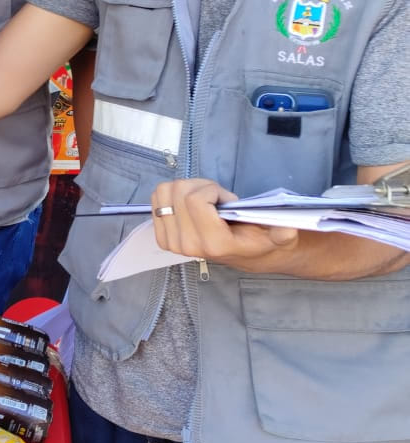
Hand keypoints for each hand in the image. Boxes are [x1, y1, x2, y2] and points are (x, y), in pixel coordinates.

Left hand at [150, 178, 298, 271]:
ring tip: (204, 201)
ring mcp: (172, 242)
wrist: (245, 256)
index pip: (195, 200)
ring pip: (164, 192)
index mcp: (213, 244)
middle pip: (177, 192)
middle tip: (216, 199)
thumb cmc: (259, 240)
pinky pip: (156, 200)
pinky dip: (172, 194)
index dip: (212, 189)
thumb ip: (282, 233)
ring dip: (184, 188)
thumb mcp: (278, 237)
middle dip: (199, 186)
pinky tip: (190, 205)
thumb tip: (287, 230)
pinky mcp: (163, 237)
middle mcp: (188, 245)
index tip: (227, 199)